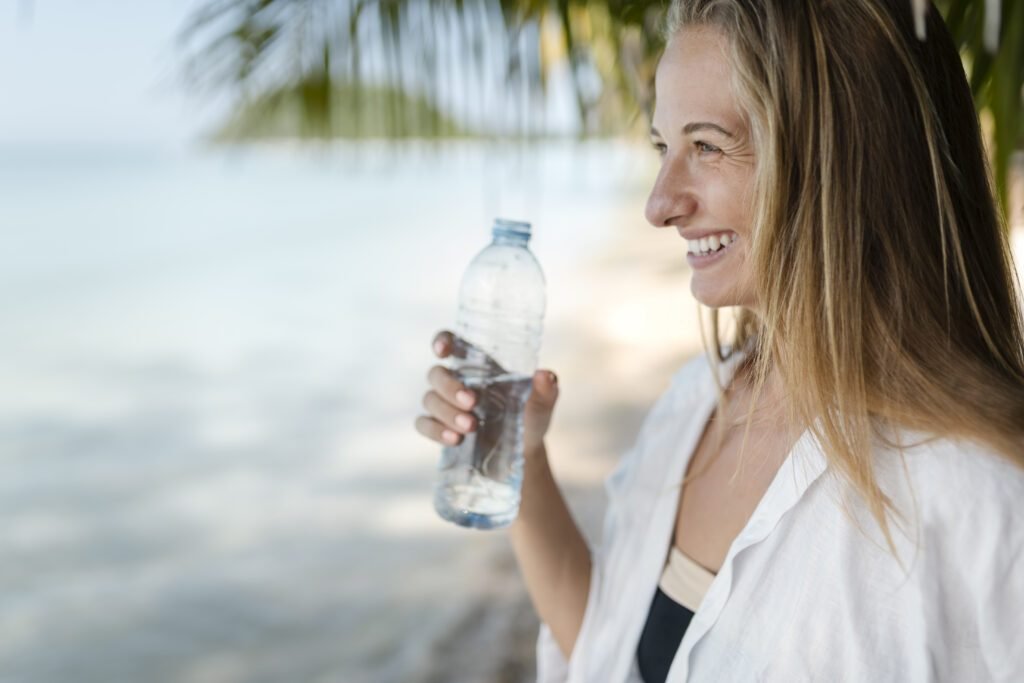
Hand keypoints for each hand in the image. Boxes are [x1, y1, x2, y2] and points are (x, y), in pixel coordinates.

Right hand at [414, 330, 559, 454]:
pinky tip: (455, 440)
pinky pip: (423, 424)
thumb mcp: (542, 405)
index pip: (451, 343)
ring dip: (447, 412)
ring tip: (471, 427)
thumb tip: (545, 375)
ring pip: (429, 399)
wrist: (523, 453)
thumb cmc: (530, 418)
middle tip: (472, 403)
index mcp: (480, 366)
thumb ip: (545, 390)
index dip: (442, 341)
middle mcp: (459, 382)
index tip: (443, 351)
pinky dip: (436, 431)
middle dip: (450, 387)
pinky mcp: (441, 428)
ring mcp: (446, 405)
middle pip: (436, 373)